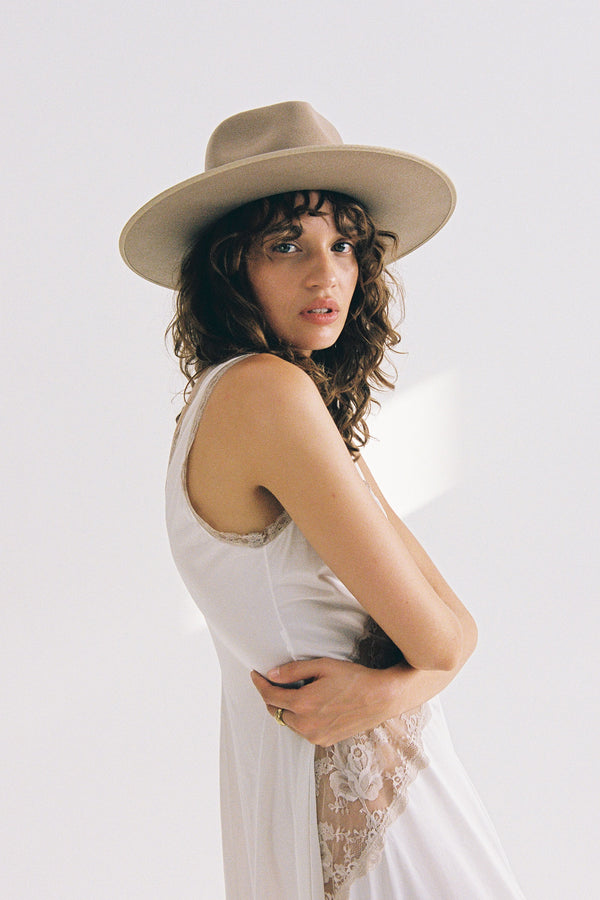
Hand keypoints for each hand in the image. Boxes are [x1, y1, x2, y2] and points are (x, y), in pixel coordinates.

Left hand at [250, 657, 403, 746]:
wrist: (380, 698)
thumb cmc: (353, 678)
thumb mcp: (322, 666)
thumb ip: (293, 671)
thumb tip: (271, 674)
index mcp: (303, 703)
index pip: (269, 695)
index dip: (259, 683)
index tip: (256, 674)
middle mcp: (305, 724)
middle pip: (276, 710)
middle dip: (272, 696)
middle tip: (276, 681)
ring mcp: (314, 736)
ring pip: (288, 721)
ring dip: (286, 708)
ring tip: (297, 692)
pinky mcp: (324, 741)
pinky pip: (302, 729)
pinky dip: (300, 718)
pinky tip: (311, 705)